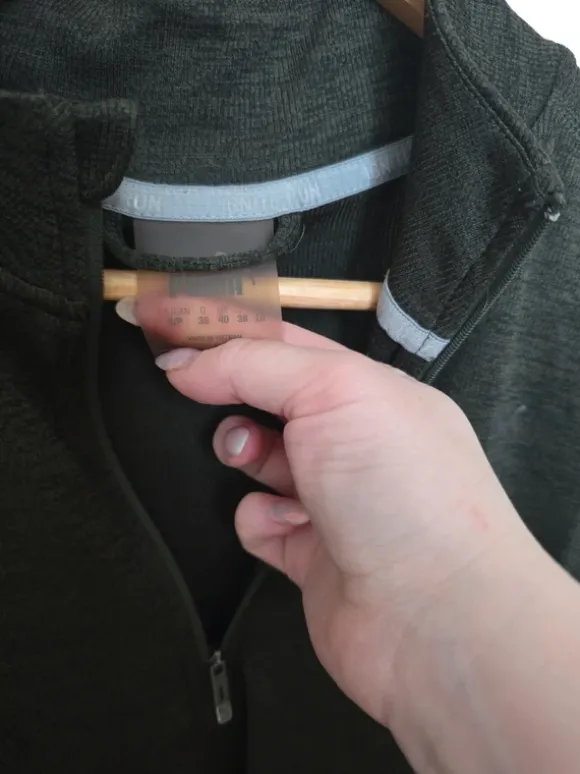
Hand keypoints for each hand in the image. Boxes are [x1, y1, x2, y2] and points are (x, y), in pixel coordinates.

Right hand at [120, 299, 536, 728]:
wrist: (435, 616)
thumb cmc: (398, 485)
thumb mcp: (332, 392)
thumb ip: (252, 365)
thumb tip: (184, 360)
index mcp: (373, 392)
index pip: (291, 347)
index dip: (233, 338)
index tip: (177, 338)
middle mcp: (358, 443)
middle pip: (273, 404)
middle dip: (235, 399)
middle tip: (214, 403)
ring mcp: (336, 501)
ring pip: (263, 462)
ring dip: (245, 455)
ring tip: (248, 459)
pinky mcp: (314, 557)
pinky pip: (262, 524)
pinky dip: (260, 521)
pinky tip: (285, 526)